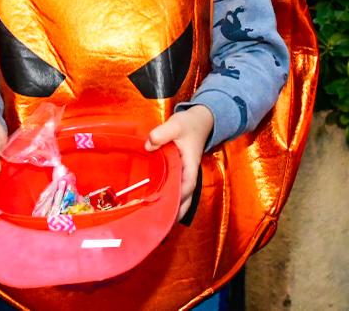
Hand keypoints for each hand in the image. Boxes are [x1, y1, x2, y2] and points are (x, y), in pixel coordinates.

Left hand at [145, 105, 213, 220]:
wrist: (199, 121)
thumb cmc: (188, 125)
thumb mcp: (175, 125)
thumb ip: (162, 133)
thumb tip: (149, 145)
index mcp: (190, 165)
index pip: (187, 185)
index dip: (178, 197)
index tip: (167, 208)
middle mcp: (189, 174)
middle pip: (186, 199)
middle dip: (175, 212)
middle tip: (160, 225)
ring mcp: (184, 176)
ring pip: (181, 198)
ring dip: (172, 209)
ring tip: (157, 223)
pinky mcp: (179, 174)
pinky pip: (175, 190)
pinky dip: (169, 200)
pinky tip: (157, 207)